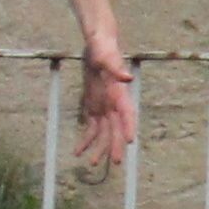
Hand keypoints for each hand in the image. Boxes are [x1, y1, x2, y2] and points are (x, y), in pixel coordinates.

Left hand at [73, 36, 136, 167]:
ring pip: (103, 132)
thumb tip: (127, 78)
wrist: (96, 44)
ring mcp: (104, 107)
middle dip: (116, 144)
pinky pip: (90, 128)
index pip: (127, 112)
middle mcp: (114, 103)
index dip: (129, 126)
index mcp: (120, 92)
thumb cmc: (103, 49)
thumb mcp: (106, 56)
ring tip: (92, 163)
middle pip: (116, 127)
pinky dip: (85, 140)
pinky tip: (78, 151)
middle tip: (117, 161)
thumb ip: (115, 67)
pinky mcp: (93, 107)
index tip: (131, 140)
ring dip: (99, 147)